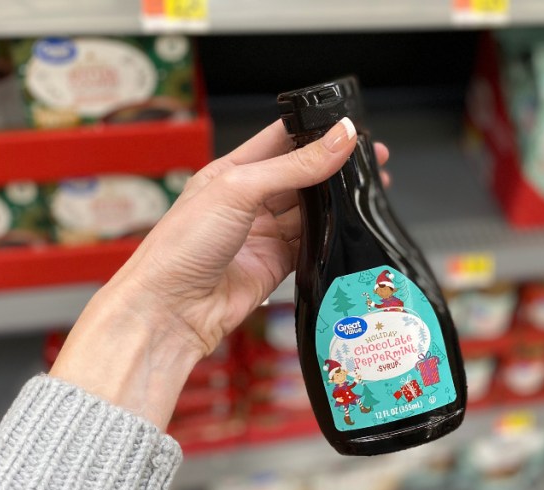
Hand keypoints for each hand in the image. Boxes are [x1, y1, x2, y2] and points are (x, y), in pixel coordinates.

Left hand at [51, 117, 390, 427]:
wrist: (170, 310)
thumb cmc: (182, 246)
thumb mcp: (239, 190)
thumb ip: (295, 165)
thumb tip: (339, 137)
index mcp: (230, 173)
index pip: (281, 141)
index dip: (315, 131)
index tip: (350, 126)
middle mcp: (247, 202)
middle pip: (301, 175)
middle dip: (335, 166)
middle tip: (373, 159)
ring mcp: (263, 234)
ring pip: (311, 210)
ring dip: (339, 201)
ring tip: (372, 189)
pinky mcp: (276, 265)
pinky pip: (312, 244)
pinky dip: (332, 235)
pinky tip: (351, 226)